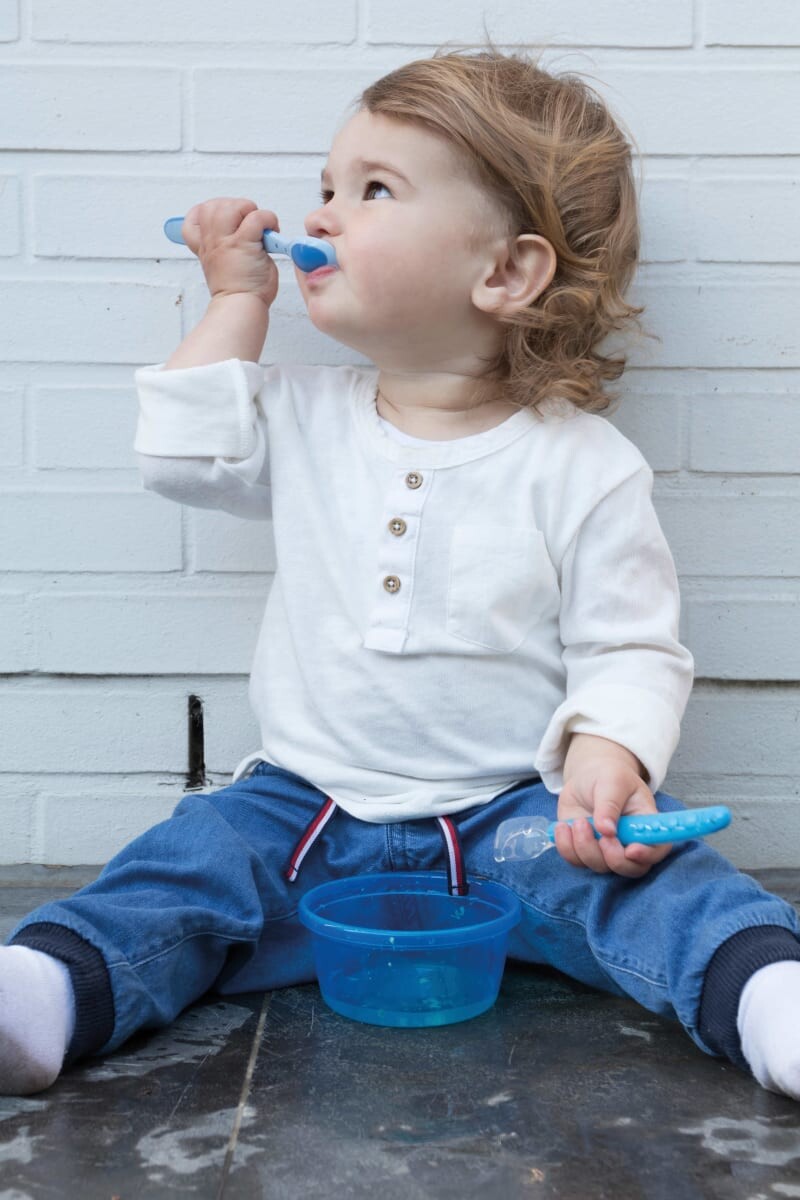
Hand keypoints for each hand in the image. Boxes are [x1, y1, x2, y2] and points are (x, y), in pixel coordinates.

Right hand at [181, 198, 280, 308]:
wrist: (240, 307)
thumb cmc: (238, 291)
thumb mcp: (222, 266)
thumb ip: (226, 247)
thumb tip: (241, 232)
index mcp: (206, 246)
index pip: (194, 217)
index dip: (209, 212)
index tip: (226, 222)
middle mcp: (212, 241)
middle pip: (212, 205)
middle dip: (235, 207)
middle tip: (248, 224)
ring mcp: (226, 241)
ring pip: (230, 206)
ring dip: (249, 210)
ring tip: (259, 228)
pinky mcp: (244, 244)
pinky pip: (257, 217)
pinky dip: (268, 220)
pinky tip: (271, 233)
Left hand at [555, 756, 672, 877]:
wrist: (586, 777)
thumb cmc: (608, 775)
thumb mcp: (612, 780)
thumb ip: (610, 804)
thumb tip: (607, 830)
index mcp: (645, 823)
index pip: (657, 848)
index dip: (648, 855)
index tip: (631, 850)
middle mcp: (629, 842)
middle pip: (630, 868)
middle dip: (614, 858)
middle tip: (601, 835)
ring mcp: (606, 849)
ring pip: (600, 867)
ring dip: (585, 847)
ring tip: (579, 821)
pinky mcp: (584, 850)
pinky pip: (576, 861)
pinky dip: (566, 847)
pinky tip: (564, 826)